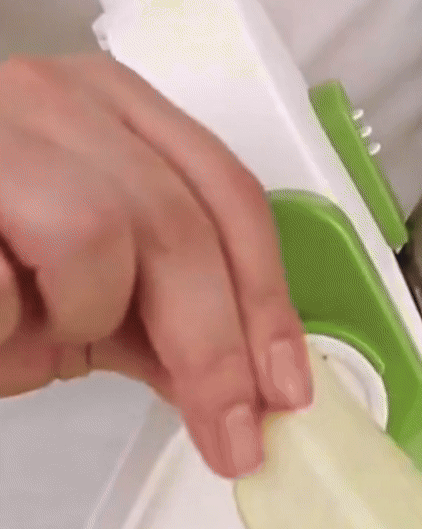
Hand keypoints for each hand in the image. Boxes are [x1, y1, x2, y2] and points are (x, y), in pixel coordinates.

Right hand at [0, 53, 310, 478]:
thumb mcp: (89, 282)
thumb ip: (167, 319)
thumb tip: (246, 383)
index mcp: (118, 108)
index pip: (231, 200)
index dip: (270, 301)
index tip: (285, 384)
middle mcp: (59, 98)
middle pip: (182, 227)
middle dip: (215, 348)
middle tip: (230, 430)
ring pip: (97, 237)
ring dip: (80, 318)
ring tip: (36, 330)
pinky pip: (2, 280)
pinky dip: (8, 331)